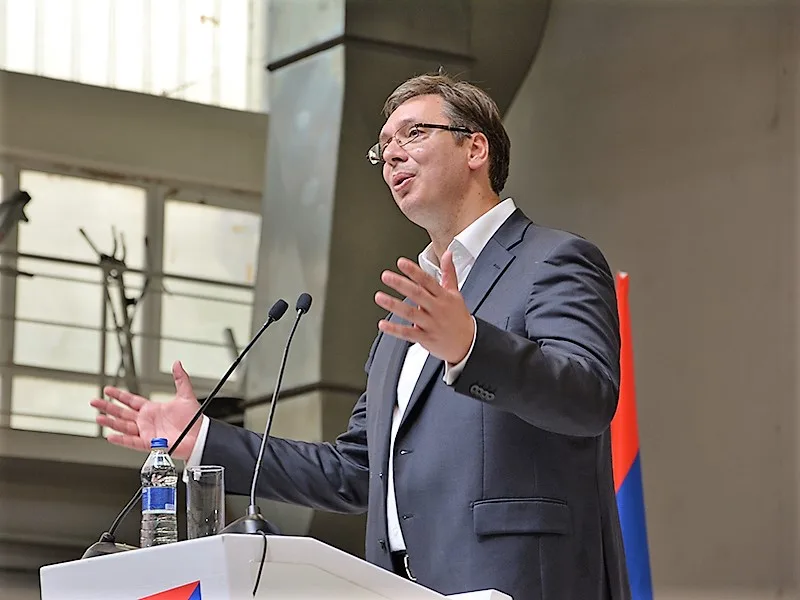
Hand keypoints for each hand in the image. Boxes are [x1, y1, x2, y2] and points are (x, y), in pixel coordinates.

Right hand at [89, 361, 201, 460]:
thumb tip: (177, 363)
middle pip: (122, 413)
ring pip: (123, 427)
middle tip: (94, 402)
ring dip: (111, 423)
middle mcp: (147, 421)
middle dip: (108, 407)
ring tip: (98, 418)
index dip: (119, 395)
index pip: (131, 401)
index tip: (107, 390)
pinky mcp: (150, 444)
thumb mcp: (186, 396)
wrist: (199, 436)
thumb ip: (180, 379)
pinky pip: (132, 442)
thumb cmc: (194, 420)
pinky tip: (110, 436)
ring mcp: (146, 432)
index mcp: (152, 409)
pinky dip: (121, 440)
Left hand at [375, 250, 473, 364]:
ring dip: (394, 305)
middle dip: (401, 284)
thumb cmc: (458, 317)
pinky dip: (395, 330)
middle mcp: (437, 309)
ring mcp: (431, 324)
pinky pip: (408, 334)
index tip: (401, 263)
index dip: (414, 271)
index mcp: (443, 296)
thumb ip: (448, 273)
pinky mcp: (426, 338)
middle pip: (418, 294)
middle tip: (386, 276)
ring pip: (411, 313)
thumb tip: (447, 254)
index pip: (428, 281)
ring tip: (380, 297)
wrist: (468, 343)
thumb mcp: (455, 293)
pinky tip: (383, 324)